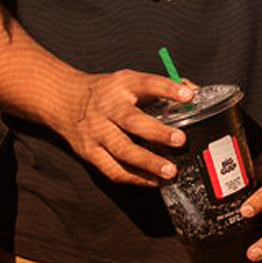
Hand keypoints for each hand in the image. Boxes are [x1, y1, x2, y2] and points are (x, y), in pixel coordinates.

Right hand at [56, 70, 194, 186]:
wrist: (65, 101)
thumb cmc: (109, 93)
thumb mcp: (130, 81)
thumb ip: (161, 88)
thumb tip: (196, 93)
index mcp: (122, 85)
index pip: (147, 84)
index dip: (168, 89)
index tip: (189, 95)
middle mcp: (108, 107)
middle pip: (132, 120)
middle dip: (157, 132)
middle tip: (180, 140)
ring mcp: (97, 131)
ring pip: (122, 149)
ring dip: (148, 162)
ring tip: (170, 171)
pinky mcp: (90, 152)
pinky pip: (113, 169)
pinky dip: (135, 178)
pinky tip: (153, 181)